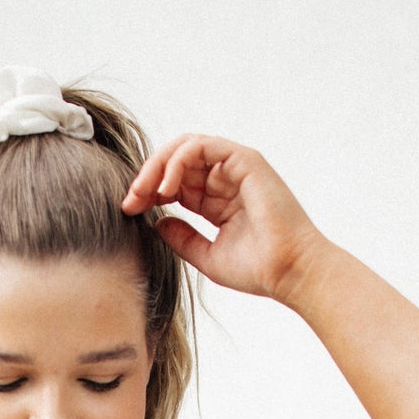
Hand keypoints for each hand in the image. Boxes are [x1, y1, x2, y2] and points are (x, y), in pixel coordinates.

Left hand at [122, 135, 324, 302]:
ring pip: (185, 147)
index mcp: (216, 200)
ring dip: (158, 166)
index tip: (129, 210)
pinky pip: (201, 146)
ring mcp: (235, 167)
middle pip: (175, 161)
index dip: (148, 191)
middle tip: (130, 199)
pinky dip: (178, 160)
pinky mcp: (244, 160)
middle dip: (147, 176)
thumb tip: (157, 222)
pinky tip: (166, 187)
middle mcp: (225, 180)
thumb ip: (182, 238)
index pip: (175, 183)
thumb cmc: (257, 269)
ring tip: (144, 192)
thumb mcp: (206, 255)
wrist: (288, 271)